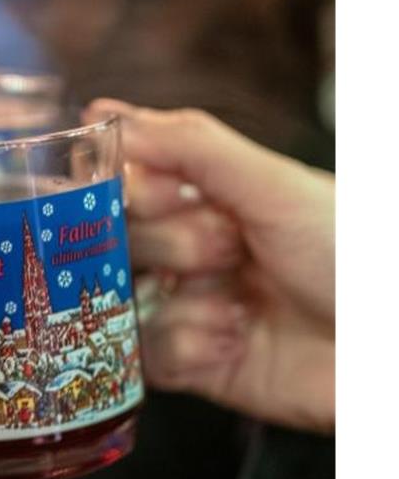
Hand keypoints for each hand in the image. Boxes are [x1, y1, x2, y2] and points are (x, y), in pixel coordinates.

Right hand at [84, 99, 333, 431]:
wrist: (388, 348)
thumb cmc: (354, 256)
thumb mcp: (273, 186)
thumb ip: (188, 145)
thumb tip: (106, 113)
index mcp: (210, 198)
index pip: (127, 183)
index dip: (129, 189)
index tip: (159, 194)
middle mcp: (192, 250)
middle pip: (120, 242)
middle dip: (170, 247)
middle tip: (228, 250)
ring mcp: (190, 307)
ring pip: (126, 301)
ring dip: (184, 303)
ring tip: (240, 306)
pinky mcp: (193, 364)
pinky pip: (147, 355)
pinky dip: (187, 347)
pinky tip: (234, 341)